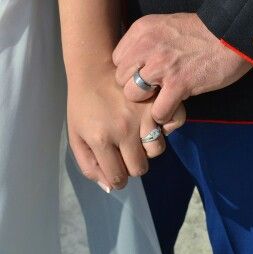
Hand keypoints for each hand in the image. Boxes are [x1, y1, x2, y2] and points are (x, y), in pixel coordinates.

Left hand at [67, 61, 185, 192]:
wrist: (94, 66)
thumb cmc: (83, 103)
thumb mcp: (76, 135)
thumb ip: (89, 165)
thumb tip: (111, 187)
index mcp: (101, 139)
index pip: (119, 178)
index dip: (117, 177)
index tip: (116, 167)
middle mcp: (125, 130)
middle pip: (140, 168)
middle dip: (132, 163)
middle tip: (125, 149)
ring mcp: (143, 114)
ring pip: (157, 150)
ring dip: (148, 146)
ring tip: (138, 132)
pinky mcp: (158, 100)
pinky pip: (174, 125)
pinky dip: (166, 126)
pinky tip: (153, 120)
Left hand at [113, 13, 252, 123]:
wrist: (232, 33)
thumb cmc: (202, 31)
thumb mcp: (166, 25)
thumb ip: (147, 41)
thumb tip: (135, 63)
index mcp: (142, 30)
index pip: (117, 59)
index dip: (130, 71)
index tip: (144, 74)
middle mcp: (146, 46)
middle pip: (120, 78)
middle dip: (134, 87)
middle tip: (152, 90)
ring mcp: (161, 66)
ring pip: (133, 95)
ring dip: (146, 103)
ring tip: (161, 100)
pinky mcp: (178, 84)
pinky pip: (157, 111)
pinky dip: (164, 116)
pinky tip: (173, 109)